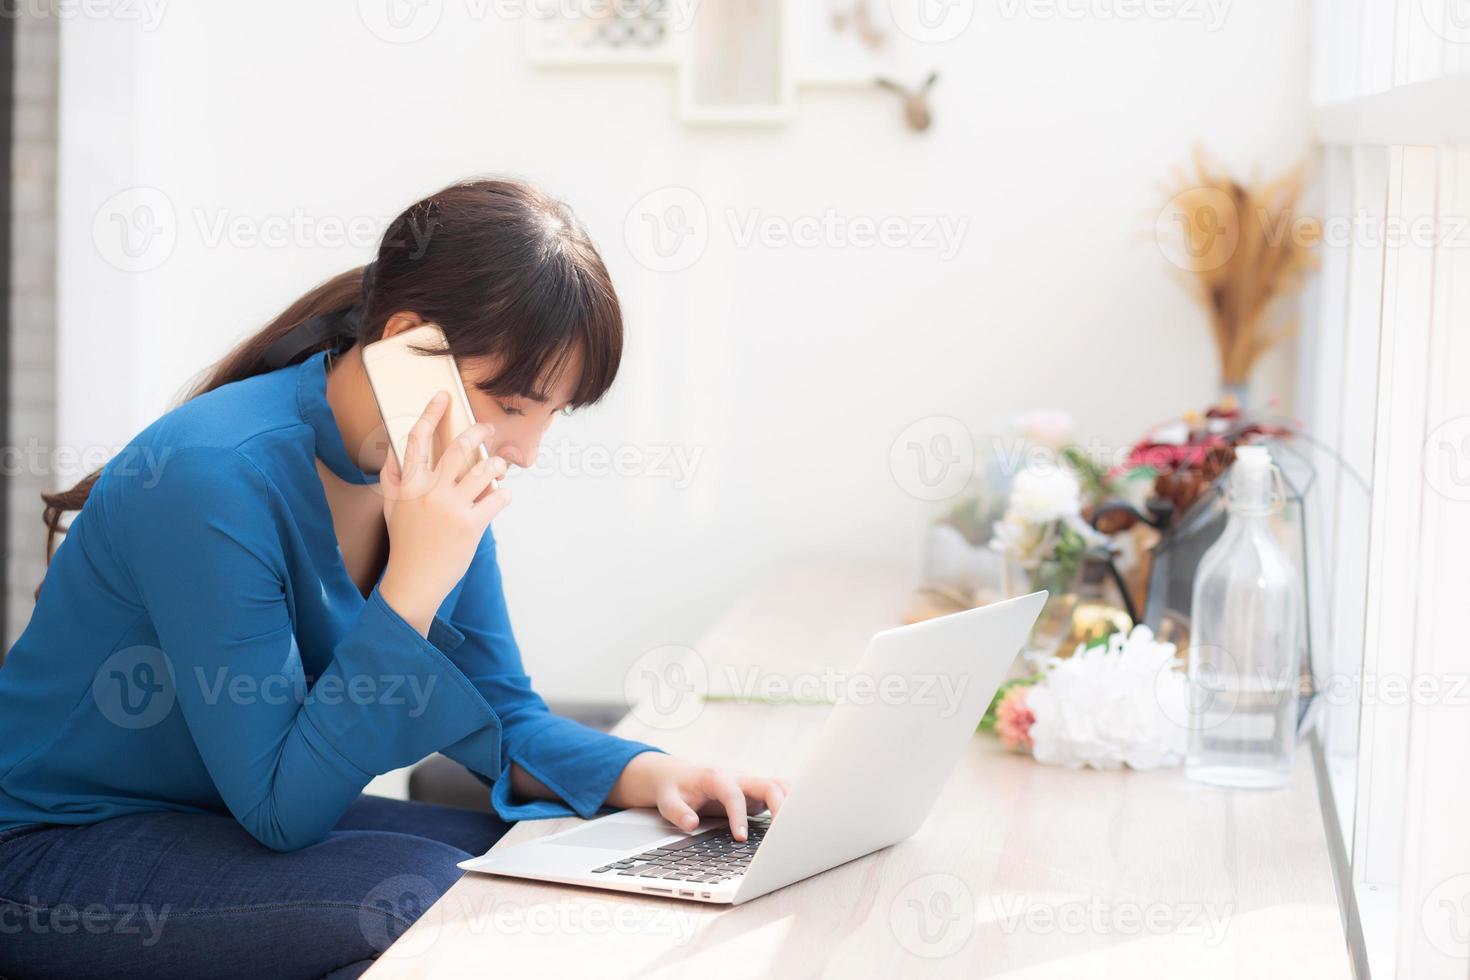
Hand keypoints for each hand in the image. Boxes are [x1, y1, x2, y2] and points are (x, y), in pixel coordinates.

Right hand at [378, 391, 510, 634]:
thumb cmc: (405, 542)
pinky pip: (497, 498)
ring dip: (496, 464)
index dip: (431, 413)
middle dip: (478, 432)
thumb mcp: (390, 507)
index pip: (418, 439)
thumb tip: (395, 451)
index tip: (443, 397)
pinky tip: (501, 495)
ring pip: (484, 470)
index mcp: (409, 484)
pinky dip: (503, 494)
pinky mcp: (471, 526)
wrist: (414, 580)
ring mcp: (452, 508)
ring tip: (498, 465)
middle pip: (459, 448)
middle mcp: (430, 492)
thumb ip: (393, 478)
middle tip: (487, 428)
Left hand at [606, 752, 790, 841]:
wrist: (678, 776)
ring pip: (781, 787)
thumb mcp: (667, 800)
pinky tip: (799, 823)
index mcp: (717, 777)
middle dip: (779, 808)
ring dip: (792, 804)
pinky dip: (793, 805)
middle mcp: (739, 778)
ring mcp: (751, 785)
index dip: (739, 815)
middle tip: (782, 835)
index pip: (734, 793)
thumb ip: (678, 812)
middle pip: (768, 785)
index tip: (740, 838)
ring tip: (799, 828)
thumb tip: (691, 823)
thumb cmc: (675, 789)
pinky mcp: (757, 794)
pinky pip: (781, 794)